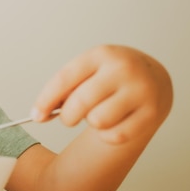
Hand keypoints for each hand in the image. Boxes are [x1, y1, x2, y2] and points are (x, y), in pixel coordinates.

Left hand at [32, 45, 172, 143]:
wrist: (153, 78)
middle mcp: (123, 69)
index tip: (36, 116)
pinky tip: (113, 122)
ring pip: (98, 121)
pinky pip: (115, 135)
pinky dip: (107, 135)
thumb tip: (39, 115)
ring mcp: (141, 90)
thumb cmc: (109, 77)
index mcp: (100, 55)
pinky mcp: (152, 113)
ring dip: (91, 123)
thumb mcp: (88, 71)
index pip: (64, 79)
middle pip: (80, 103)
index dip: (45, 100)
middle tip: (70, 117)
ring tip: (98, 113)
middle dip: (67, 116)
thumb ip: (63, 90)